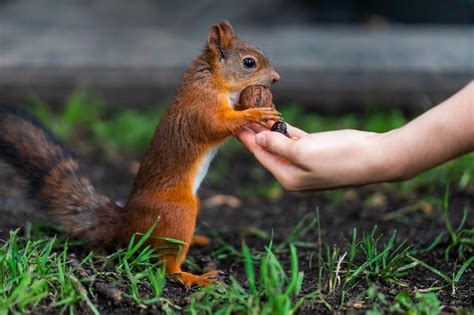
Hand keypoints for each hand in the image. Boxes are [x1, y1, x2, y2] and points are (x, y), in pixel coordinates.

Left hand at [236, 123, 388, 190]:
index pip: (260, 154)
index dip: (245, 138)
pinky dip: (284, 128)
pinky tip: (273, 119)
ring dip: (267, 127)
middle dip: (254, 131)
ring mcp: (305, 161)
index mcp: (288, 176)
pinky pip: (294, 138)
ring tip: (253, 112)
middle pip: (267, 147)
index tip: (232, 123)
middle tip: (240, 112)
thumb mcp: (303, 152)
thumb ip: (277, 145)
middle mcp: (294, 171)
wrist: (376, 158)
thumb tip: (258, 138)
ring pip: (280, 141)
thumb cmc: (340, 157)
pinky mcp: (316, 150)